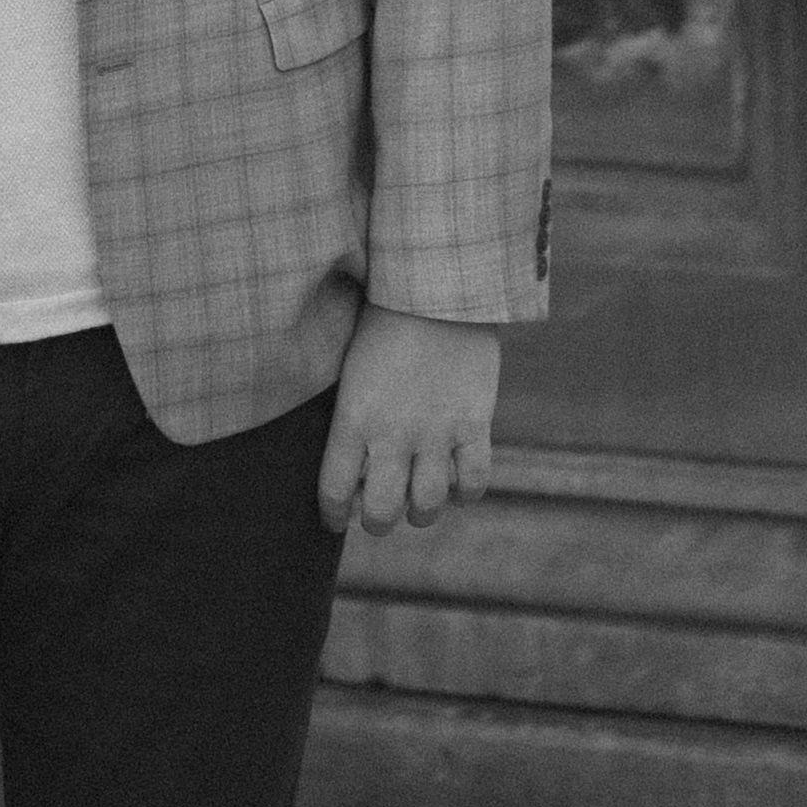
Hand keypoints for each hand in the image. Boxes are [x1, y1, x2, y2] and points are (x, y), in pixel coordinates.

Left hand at [319, 305, 502, 538]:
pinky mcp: (474, 422)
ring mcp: (436, 431)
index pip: (334, 492)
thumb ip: (349, 415)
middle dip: (377, 522)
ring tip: (419, 499)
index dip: (332, 514)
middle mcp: (392, 434)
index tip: (334, 516)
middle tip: (379, 512)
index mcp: (353, 419)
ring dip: (421, 511)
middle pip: (382, 513)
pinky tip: (457, 480)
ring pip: (428, 506)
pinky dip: (466, 491)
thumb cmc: (381, 318)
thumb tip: (351, 460)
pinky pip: (474, 482)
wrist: (434, 284)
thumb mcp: (349, 367)